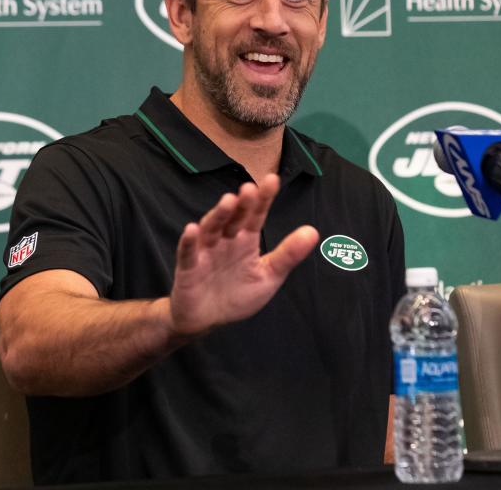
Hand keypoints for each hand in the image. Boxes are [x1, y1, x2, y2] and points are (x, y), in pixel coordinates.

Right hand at [168, 174, 318, 336]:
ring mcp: (205, 252)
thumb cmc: (237, 295)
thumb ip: (288, 255)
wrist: (207, 320)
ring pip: (211, 229)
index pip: (256, 215)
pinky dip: (188, 241)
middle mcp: (225, 240)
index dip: (263, 199)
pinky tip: (192, 229)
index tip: (272, 180)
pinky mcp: (188, 268)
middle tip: (250, 189)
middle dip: (242, 204)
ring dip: (218, 215)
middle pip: (234, 218)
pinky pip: (187, 253)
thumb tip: (313, 231)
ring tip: (228, 202)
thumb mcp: (268, 276)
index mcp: (246, 240)